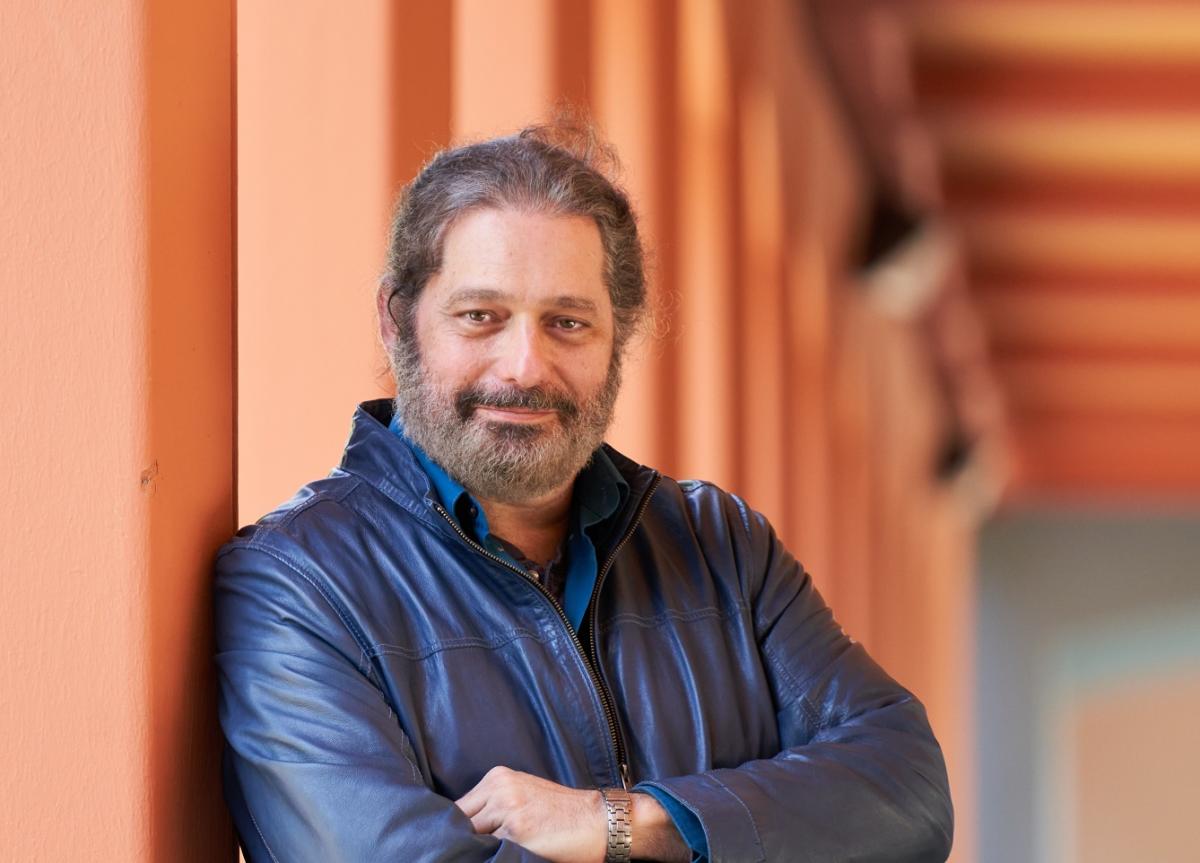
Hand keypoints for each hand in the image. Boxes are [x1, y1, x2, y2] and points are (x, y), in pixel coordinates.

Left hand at [454, 766, 605, 862]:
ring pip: (473, 837)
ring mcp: (506, 809)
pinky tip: (508, 854)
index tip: (465, 838)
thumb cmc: (564, 811)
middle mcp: (499, 789)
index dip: (459, 826)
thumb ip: (495, 802)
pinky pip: (491, 850)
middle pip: (461, 820)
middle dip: (467, 836)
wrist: (598, 820)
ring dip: (479, 847)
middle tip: (474, 849)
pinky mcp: (516, 832)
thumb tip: (469, 825)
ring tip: (494, 850)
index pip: (459, 806)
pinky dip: (495, 855)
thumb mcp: (524, 793)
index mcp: (498, 777)